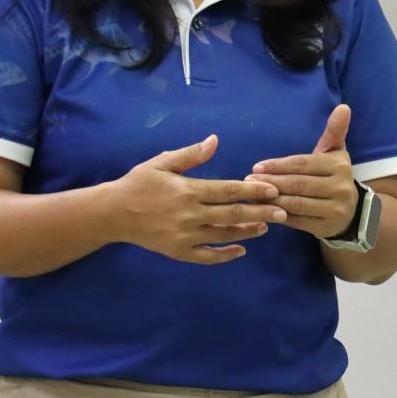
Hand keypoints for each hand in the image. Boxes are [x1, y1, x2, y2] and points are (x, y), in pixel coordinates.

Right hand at [112, 135, 287, 264]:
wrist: (113, 213)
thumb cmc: (139, 183)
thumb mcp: (162, 162)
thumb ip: (191, 154)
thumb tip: (215, 140)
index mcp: (187, 190)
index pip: (227, 190)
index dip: (252, 190)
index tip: (273, 189)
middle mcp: (189, 214)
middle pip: (232, 214)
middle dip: (260, 212)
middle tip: (283, 211)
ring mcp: (184, 236)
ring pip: (223, 235)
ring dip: (247, 231)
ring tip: (266, 227)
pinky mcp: (178, 252)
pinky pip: (207, 256)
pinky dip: (225, 255)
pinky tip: (241, 249)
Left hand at [247, 105, 356, 239]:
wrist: (350, 211)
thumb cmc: (333, 175)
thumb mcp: (335, 152)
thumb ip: (334, 131)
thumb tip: (343, 107)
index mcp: (339, 166)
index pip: (303, 164)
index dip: (278, 165)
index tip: (256, 166)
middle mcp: (340, 188)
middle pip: (298, 184)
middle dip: (271, 182)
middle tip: (247, 180)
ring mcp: (334, 210)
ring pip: (296, 204)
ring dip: (270, 199)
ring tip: (251, 195)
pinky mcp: (325, 227)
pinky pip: (297, 221)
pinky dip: (277, 215)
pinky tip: (263, 210)